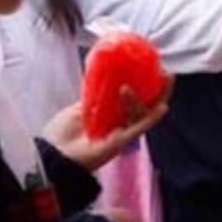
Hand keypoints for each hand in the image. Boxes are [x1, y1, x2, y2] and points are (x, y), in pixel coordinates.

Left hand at [42, 77, 173, 171]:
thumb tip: (105, 78)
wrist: (54, 153)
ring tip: (126, 89)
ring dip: (138, 100)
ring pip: (142, 113)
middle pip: (146, 104)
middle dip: (159, 90)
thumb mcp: (77, 107)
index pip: (132, 97)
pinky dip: (152, 118)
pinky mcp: (121, 141)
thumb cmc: (61, 134)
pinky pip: (140, 128)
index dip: (144, 84)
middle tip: (167, 74)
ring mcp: (121, 131)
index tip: (153, 68)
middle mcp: (119, 122)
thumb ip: (93, 96)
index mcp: (109, 114)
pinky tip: (162, 108)